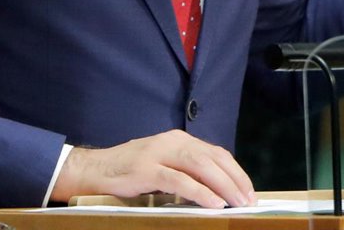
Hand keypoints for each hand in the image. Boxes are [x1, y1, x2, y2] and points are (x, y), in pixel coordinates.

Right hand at [49, 129, 256, 208]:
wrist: (95, 169)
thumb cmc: (131, 172)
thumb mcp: (163, 166)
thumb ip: (186, 172)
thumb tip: (218, 190)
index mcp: (179, 140)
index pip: (216, 153)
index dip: (236, 172)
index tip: (248, 191)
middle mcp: (172, 141)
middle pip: (213, 158)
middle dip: (235, 180)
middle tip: (248, 201)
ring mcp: (158, 154)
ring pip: (200, 166)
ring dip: (223, 185)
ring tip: (236, 203)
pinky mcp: (146, 169)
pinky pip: (179, 180)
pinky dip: (200, 192)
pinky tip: (213, 204)